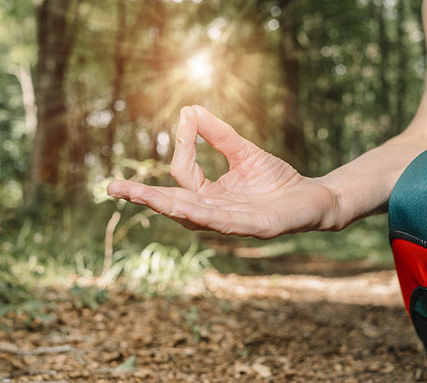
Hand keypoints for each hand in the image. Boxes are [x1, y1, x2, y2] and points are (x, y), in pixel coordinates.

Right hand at [107, 106, 340, 238]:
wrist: (313, 198)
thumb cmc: (276, 180)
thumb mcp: (243, 152)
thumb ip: (217, 134)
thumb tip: (188, 109)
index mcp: (210, 197)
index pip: (183, 174)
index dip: (184, 146)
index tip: (187, 117)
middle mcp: (215, 214)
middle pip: (174, 204)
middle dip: (144, 196)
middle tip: (113, 188)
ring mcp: (233, 224)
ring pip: (195, 217)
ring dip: (168, 206)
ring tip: (142, 197)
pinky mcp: (255, 228)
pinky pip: (227, 223)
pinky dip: (207, 216)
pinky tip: (188, 209)